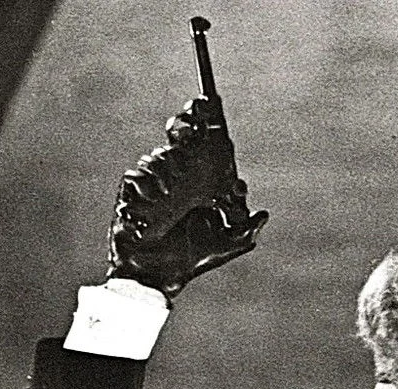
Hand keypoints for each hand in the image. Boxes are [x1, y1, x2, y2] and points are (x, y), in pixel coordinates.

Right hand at [107, 99, 267, 297]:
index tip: (214, 103)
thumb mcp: (227, 246)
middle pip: (181, 135)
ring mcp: (155, 183)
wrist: (156, 276)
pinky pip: (137, 177)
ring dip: (170, 164)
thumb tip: (264, 213)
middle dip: (187, 120)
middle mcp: (179, 177)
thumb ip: (247, 230)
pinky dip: (148, 183)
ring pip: (161, 155)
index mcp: (202, 182)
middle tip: (193, 115)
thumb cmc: (191, 262)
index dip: (210, 122)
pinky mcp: (133, 194)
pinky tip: (159, 198)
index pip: (207, 144)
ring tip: (174, 188)